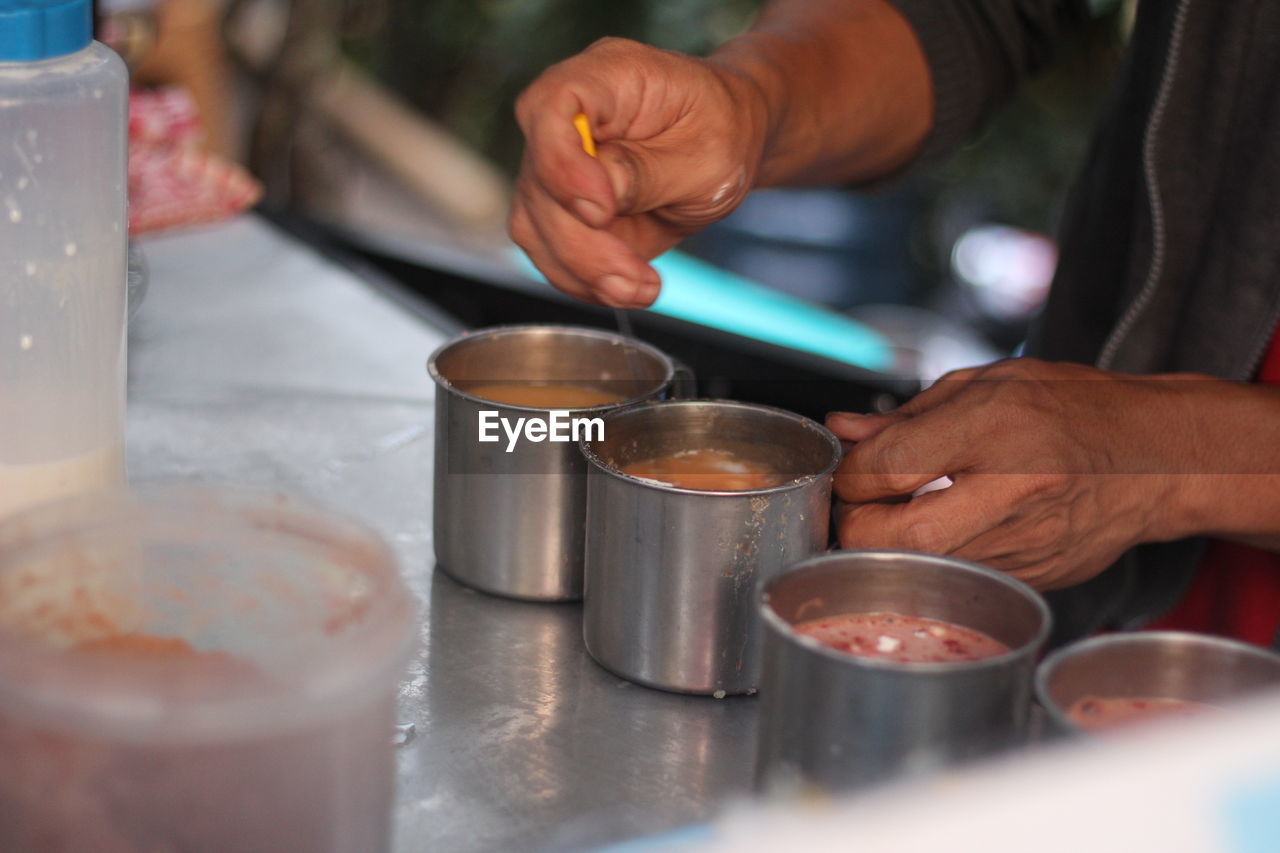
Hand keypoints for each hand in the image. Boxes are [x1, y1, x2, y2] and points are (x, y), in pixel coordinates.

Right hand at [509, 37, 768, 306]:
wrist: (726, 142)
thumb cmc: (720, 130)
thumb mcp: (706, 152)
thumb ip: (648, 174)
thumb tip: (596, 200)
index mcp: (606, 76)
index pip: (552, 106)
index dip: (563, 164)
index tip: (601, 212)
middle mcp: (567, 116)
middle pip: (539, 183)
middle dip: (585, 246)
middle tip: (635, 281)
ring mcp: (555, 163)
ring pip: (536, 226)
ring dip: (583, 271)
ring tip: (639, 289)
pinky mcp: (558, 208)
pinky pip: (550, 252)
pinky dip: (584, 281)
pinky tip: (625, 287)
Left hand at [825, 358, 1203, 590]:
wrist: (1159, 459)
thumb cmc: (1073, 410)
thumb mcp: (989, 384)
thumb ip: (908, 416)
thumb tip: (845, 431)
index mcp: (996, 428)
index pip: (885, 467)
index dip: (848, 473)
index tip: (849, 469)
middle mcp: (1011, 492)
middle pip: (892, 538)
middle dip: (854, 525)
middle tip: (859, 505)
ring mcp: (1024, 546)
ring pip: (918, 568)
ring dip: (890, 547)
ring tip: (899, 514)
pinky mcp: (1033, 579)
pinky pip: (958, 579)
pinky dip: (934, 559)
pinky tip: (947, 532)